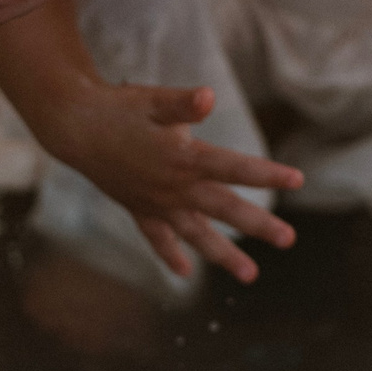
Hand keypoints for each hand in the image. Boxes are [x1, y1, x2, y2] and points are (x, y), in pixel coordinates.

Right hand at [50, 82, 303, 281]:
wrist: (74, 128)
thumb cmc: (119, 108)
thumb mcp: (153, 99)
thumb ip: (183, 103)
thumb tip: (209, 95)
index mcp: (182, 157)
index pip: (233, 168)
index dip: (266, 174)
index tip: (297, 180)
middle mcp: (173, 187)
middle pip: (224, 208)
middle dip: (258, 225)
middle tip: (289, 240)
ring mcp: (156, 203)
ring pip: (196, 234)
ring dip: (223, 254)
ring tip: (250, 275)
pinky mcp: (139, 209)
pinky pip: (158, 238)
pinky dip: (170, 254)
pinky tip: (184, 272)